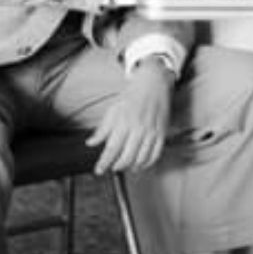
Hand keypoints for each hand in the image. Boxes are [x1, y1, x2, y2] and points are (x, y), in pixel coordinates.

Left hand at [86, 59, 173, 174]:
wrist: (154, 82)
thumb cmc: (132, 95)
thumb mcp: (113, 109)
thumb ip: (102, 128)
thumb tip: (90, 143)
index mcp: (124, 121)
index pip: (112, 148)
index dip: (104, 162)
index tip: (98, 170)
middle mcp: (138, 128)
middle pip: (126, 157)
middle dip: (117, 166)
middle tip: (112, 167)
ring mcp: (152, 131)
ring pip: (141, 158)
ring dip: (131, 166)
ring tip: (125, 166)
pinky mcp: (162, 132)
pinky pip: (155, 154)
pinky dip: (147, 163)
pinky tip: (140, 164)